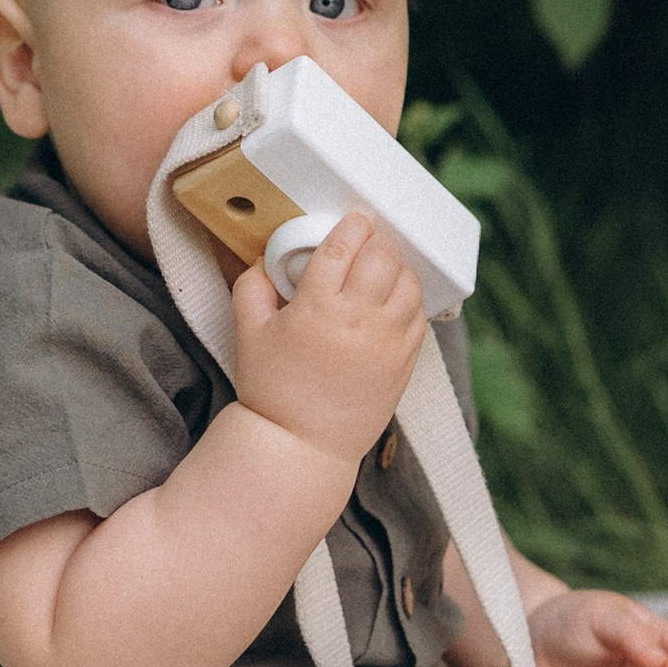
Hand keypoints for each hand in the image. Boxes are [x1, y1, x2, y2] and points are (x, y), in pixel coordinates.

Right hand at [232, 214, 425, 470]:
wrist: (302, 444)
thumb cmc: (273, 390)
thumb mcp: (248, 335)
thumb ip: (251, 288)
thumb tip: (265, 262)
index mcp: (317, 306)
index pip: (343, 247)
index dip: (352, 226)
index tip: (353, 222)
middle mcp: (358, 319)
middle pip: (383, 257)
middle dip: (377, 241)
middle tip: (367, 241)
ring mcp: (387, 341)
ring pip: (409, 283)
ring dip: (397, 267)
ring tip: (382, 268)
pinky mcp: (405, 362)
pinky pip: (419, 315)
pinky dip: (410, 299)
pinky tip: (394, 298)